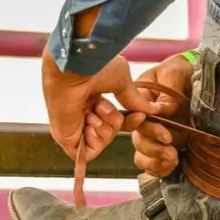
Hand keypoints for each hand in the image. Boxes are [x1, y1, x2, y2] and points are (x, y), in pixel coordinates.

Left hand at [42, 49, 163, 161]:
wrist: (75, 67)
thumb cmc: (95, 66)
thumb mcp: (123, 81)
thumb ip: (136, 99)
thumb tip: (153, 110)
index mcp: (92, 97)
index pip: (116, 119)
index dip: (130, 121)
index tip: (140, 116)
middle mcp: (81, 112)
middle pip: (110, 131)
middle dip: (114, 121)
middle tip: (102, 106)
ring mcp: (72, 125)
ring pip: (101, 142)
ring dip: (104, 127)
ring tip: (92, 111)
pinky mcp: (66, 138)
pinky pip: (88, 153)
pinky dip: (95, 141)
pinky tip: (90, 124)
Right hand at [125, 53, 193, 176]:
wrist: (200, 81)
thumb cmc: (184, 71)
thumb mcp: (176, 71)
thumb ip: (169, 86)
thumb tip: (164, 109)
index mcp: (141, 101)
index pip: (135, 119)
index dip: (146, 128)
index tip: (164, 133)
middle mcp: (145, 120)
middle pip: (138, 140)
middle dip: (153, 147)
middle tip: (170, 148)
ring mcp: (155, 135)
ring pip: (142, 155)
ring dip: (155, 161)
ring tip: (172, 159)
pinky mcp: (167, 147)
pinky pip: (154, 164)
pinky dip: (160, 169)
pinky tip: (172, 166)